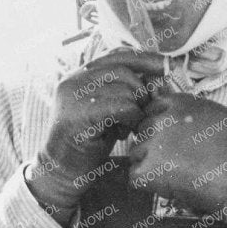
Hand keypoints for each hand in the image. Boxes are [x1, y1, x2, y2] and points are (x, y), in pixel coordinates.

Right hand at [29, 46, 169, 211]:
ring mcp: (73, 94)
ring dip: (135, 109)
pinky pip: (122, 106)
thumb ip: (123, 92)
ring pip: (125, 88)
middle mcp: (73, 79)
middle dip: (141, 91)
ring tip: (126, 128)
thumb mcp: (106, 111)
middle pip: (123, 69)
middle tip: (141, 114)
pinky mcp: (79, 112)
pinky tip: (124, 132)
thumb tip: (156, 77)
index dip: (143, 59)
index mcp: (78, 75)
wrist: (60, 172)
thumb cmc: (87, 144)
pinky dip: (131, 118)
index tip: (166, 68)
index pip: (117, 55)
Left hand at [121, 88, 226, 227]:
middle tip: (176, 159)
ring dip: (149, 163)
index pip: (152, 110)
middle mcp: (160, 119)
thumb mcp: (220, 113)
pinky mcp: (146, 170)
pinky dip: (149, 183)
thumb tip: (182, 111)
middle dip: (154, 144)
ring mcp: (151, 144)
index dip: (161, 127)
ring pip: (136, 153)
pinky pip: (135, 176)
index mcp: (177, 102)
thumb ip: (194, 109)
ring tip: (176, 172)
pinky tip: (169, 185)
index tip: (174, 139)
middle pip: (142, 131)